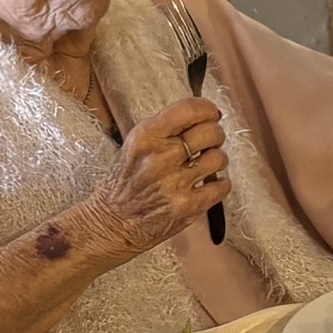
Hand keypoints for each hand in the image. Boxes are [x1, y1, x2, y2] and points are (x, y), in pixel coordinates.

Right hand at [79, 96, 229, 254]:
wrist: (111, 222)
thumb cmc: (125, 183)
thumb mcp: (135, 146)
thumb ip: (165, 130)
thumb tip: (202, 117)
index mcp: (146, 136)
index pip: (189, 109)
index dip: (208, 110)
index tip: (212, 114)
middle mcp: (160, 157)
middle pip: (210, 132)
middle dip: (215, 135)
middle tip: (210, 141)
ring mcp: (175, 183)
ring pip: (219, 158)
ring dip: (218, 160)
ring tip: (206, 165)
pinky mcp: (187, 206)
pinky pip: (221, 187)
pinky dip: (220, 185)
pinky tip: (209, 185)